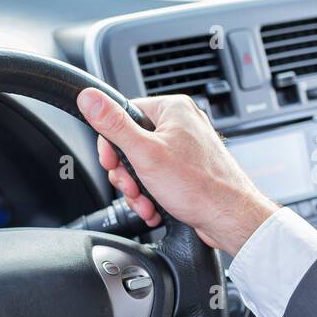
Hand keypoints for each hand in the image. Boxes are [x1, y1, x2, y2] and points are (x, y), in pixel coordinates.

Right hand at [76, 89, 279, 255]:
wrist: (228, 218)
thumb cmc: (199, 186)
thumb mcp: (144, 153)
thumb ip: (113, 125)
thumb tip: (88, 97)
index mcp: (172, 109)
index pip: (123, 115)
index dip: (111, 144)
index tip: (112, 163)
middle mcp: (180, 125)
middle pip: (130, 144)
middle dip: (126, 174)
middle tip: (133, 187)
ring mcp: (184, 149)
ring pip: (141, 166)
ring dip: (137, 190)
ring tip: (147, 202)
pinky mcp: (186, 171)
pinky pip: (156, 179)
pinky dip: (151, 196)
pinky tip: (155, 207)